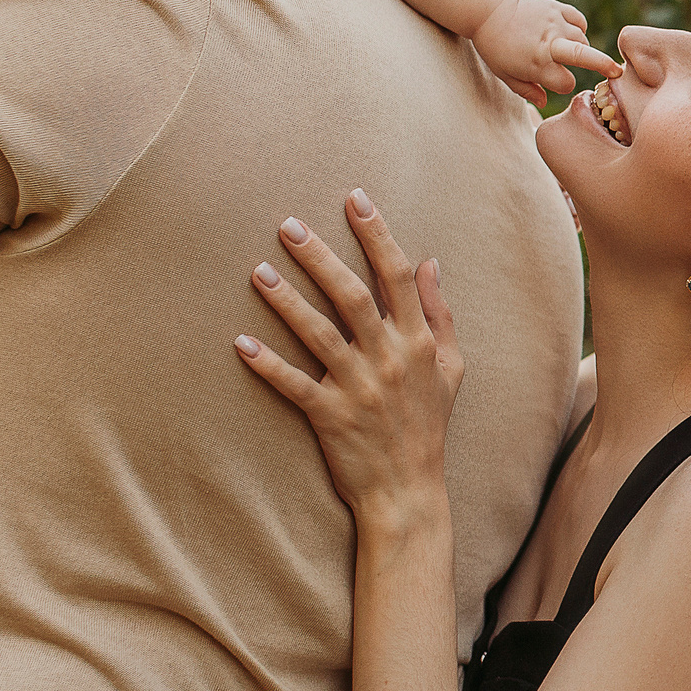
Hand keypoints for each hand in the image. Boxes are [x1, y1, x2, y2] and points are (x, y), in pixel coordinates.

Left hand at [235, 190, 463, 526]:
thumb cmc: (428, 426)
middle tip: (288, 225)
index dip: (377, 234)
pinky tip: (240, 342)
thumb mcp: (450, 368)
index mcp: (418, 342)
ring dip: (286, 301)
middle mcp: (390, 359)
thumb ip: (440, 314)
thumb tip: (432, 262)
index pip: (399, 276)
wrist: (409, 491)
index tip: (355, 198)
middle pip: (353, 296)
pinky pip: (293, 385)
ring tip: (258, 271)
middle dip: (321, 257)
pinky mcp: (330, 417)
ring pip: (319, 334)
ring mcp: (359, 388)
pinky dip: (267, 364)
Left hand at [474, 0, 617, 104]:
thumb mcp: (505, 75)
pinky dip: (578, 29)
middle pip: (584, 55)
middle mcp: (550, 43)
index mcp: (537, 64)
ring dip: (580, 49)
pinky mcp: (557, 8)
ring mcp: (555, 23)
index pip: (565, 83)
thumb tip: (545, 102)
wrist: (488, 9)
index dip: (562, 86)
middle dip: (602, 64)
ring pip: (583, 40)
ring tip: (565, 51)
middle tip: (617, 72)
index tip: (555, 83)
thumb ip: (527, 91)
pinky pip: (579, 21)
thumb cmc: (495, 46)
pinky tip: (569, 33)